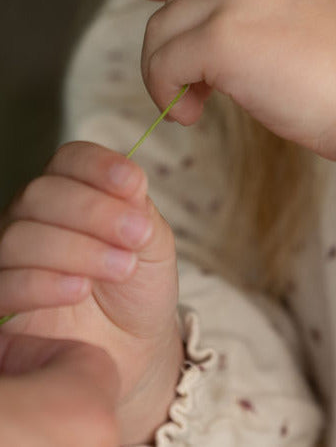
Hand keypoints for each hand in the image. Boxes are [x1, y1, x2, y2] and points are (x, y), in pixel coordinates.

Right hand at [0, 143, 182, 443]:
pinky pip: (5, 284)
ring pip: (21, 237)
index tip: (135, 184)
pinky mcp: (2, 301)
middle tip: (137, 235)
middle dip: (94, 211)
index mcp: (74, 191)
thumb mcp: (151, 240)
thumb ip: (136, 208)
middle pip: (41, 194)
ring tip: (121, 268)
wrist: (134, 345)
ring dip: (78, 249)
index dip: (99, 166)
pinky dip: (45, 283)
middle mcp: (36, 218)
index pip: (69, 159)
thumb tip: (129, 180)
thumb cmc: (140, 283)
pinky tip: (81, 289)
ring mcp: (13, 259)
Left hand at [139, 0, 335, 182]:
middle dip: (176, 37)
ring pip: (163, 27)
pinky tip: (191, 114)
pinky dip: (164, 91)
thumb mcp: (322, 18)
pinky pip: (163, 62)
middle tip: (194, 85)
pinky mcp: (223, 36)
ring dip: (166, 69)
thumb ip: (275, 9)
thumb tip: (216, 36)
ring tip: (194, 106)